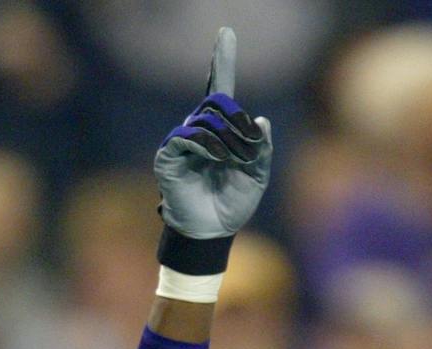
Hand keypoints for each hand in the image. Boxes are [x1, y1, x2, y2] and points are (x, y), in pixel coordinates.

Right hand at [153, 28, 272, 238]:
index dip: (222, 60)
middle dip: (238, 123)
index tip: (226, 33)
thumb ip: (262, 149)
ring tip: (236, 162)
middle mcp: (200, 130)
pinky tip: (218, 160)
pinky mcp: (169, 155)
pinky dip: (207, 145)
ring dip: (228, 139)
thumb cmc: (233, 203)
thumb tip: (260, 121)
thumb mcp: (258, 175)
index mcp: (222, 131)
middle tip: (249, 151)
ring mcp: (182, 141)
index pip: (220, 88)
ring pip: (206, 118)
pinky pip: (187, 135)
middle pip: (218, 102)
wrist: (212, 232)